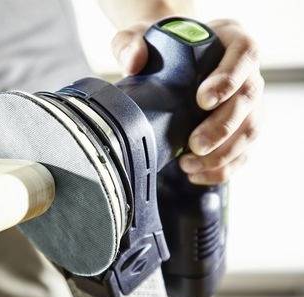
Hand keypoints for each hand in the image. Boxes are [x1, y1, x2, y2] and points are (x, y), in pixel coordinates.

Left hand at [111, 19, 263, 184]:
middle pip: (249, 99)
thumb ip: (131, 43)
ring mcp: (248, 102)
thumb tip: (133, 61)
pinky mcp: (242, 128)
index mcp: (230, 41)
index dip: (228, 79)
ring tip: (188, 165)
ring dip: (223, 154)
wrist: (169, 61)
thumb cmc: (161, 46)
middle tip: (195, 145)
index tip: (203, 100)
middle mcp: (246, 72)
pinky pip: (243, 152)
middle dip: (222, 127)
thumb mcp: (141, 36)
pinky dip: (222, 168)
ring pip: (250, 130)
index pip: (244, 54)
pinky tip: (196, 174)